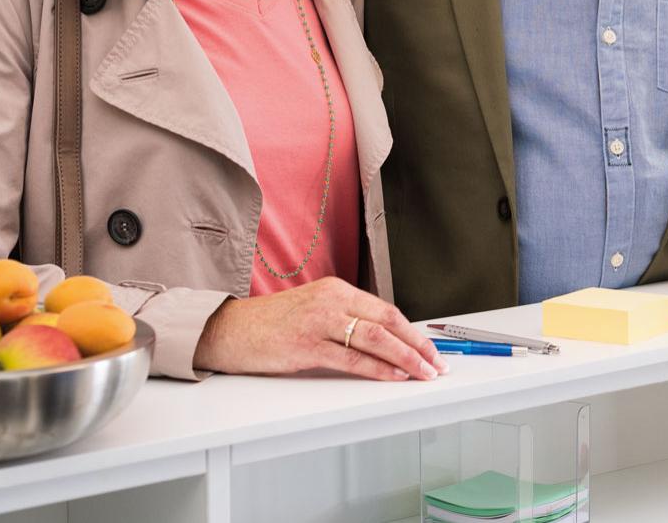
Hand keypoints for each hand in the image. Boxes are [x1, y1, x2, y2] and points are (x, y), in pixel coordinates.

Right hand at [193, 277, 446, 380]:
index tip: (430, 348)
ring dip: (405, 358)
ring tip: (423, 373)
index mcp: (337, 290)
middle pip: (387, 323)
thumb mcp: (314, 310)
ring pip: (375, 339)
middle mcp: (331, 301)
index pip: (386, 310)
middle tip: (437, 363)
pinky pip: (352, 359)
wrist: (229, 330)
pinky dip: (378, 369)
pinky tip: (393, 376)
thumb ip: (345, 320)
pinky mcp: (306, 346)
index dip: (412, 331)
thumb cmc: (271, 324)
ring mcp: (319, 322)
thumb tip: (383, 341)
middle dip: (417, 345)